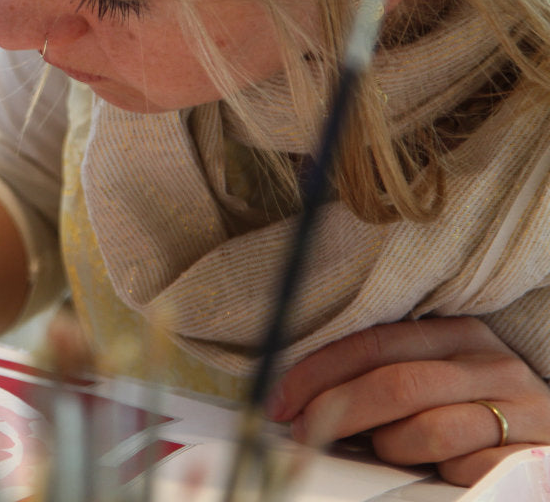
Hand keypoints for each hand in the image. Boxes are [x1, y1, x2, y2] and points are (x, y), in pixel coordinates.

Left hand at [267, 316, 549, 485]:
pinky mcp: (531, 453)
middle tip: (303, 430)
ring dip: (390, 446)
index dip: (318, 372)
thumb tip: (302, 396)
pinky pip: (465, 468)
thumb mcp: (435, 373)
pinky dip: (439, 472)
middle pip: (395, 384)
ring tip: (387, 449)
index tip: (283, 398)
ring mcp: (517, 409)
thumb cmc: (478, 404)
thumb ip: (384, 373)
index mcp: (457, 334)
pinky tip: (436, 468)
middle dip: (337, 410)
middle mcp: (490, 365)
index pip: (373, 343)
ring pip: (428, 431)